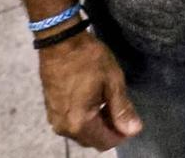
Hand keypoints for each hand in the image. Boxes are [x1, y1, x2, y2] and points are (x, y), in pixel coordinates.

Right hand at [36, 32, 141, 150]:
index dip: (122, 134)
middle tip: (122, 108)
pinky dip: (85, 117)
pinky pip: (72, 123)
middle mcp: (64, 127)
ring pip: (82, 132)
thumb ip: (122, 109)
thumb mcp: (112, 81)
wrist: (60, 41)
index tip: (132, 120)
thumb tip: (133, 130)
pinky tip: (95, 100)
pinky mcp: (51, 109)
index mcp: (79, 123)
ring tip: (109, 101)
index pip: (105, 142)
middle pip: (92, 140)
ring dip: (98, 123)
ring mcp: (54, 118)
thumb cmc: (88, 58)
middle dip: (110, 129)